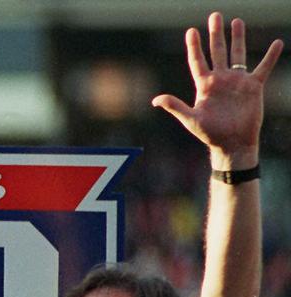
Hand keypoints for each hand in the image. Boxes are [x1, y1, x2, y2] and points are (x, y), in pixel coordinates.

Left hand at [151, 13, 282, 167]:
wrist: (232, 144)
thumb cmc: (210, 134)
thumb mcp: (191, 119)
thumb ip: (175, 107)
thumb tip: (155, 100)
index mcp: (204, 85)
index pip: (197, 61)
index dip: (194, 46)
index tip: (191, 31)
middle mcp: (220, 80)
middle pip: (217, 51)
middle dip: (215, 34)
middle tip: (215, 15)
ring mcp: (236, 82)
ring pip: (237, 54)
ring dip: (237, 38)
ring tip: (237, 21)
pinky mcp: (253, 87)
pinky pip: (263, 67)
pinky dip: (270, 56)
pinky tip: (277, 43)